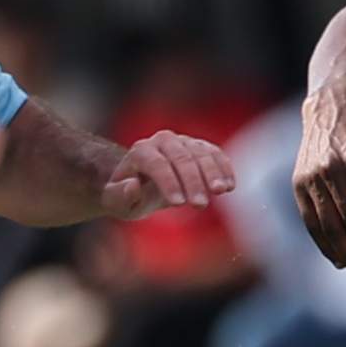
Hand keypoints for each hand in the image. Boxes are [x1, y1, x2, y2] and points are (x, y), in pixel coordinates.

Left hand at [101, 130, 235, 218]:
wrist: (144, 182)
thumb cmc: (129, 195)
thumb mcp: (115, 201)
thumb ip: (118, 196)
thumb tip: (133, 186)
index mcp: (140, 151)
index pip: (156, 163)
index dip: (168, 182)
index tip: (178, 204)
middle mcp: (162, 141)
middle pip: (180, 158)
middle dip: (191, 181)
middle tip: (199, 205)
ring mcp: (184, 142)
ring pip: (201, 153)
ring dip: (212, 173)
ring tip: (220, 191)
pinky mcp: (201, 148)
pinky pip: (215, 154)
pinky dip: (224, 168)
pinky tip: (230, 185)